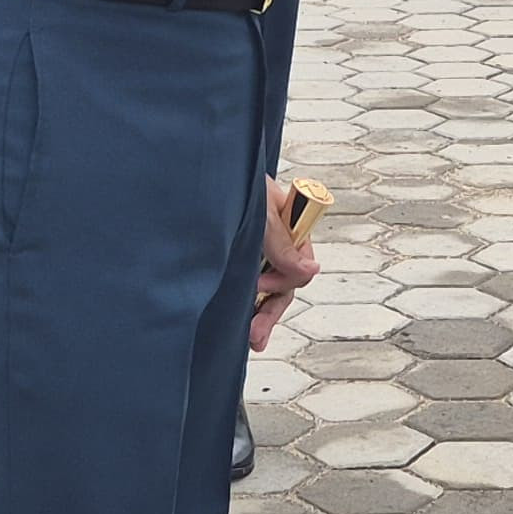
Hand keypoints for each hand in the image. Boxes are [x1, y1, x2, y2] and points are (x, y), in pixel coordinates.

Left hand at [247, 179, 321, 352]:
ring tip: (252, 340)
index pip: (300, 265)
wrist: (200, 173)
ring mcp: (253, 251)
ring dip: (259, 314)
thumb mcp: (260, 211)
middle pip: (283, 284)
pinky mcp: (232, 259)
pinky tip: (238, 326)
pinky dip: (244, 306)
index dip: (283, 279)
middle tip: (257, 336)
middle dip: (271, 310)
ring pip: (266, 290)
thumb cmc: (232, 182)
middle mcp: (273, 242)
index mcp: (288, 226)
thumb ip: (282, 242)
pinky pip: (245, 286)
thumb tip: (311, 270)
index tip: (259, 284)